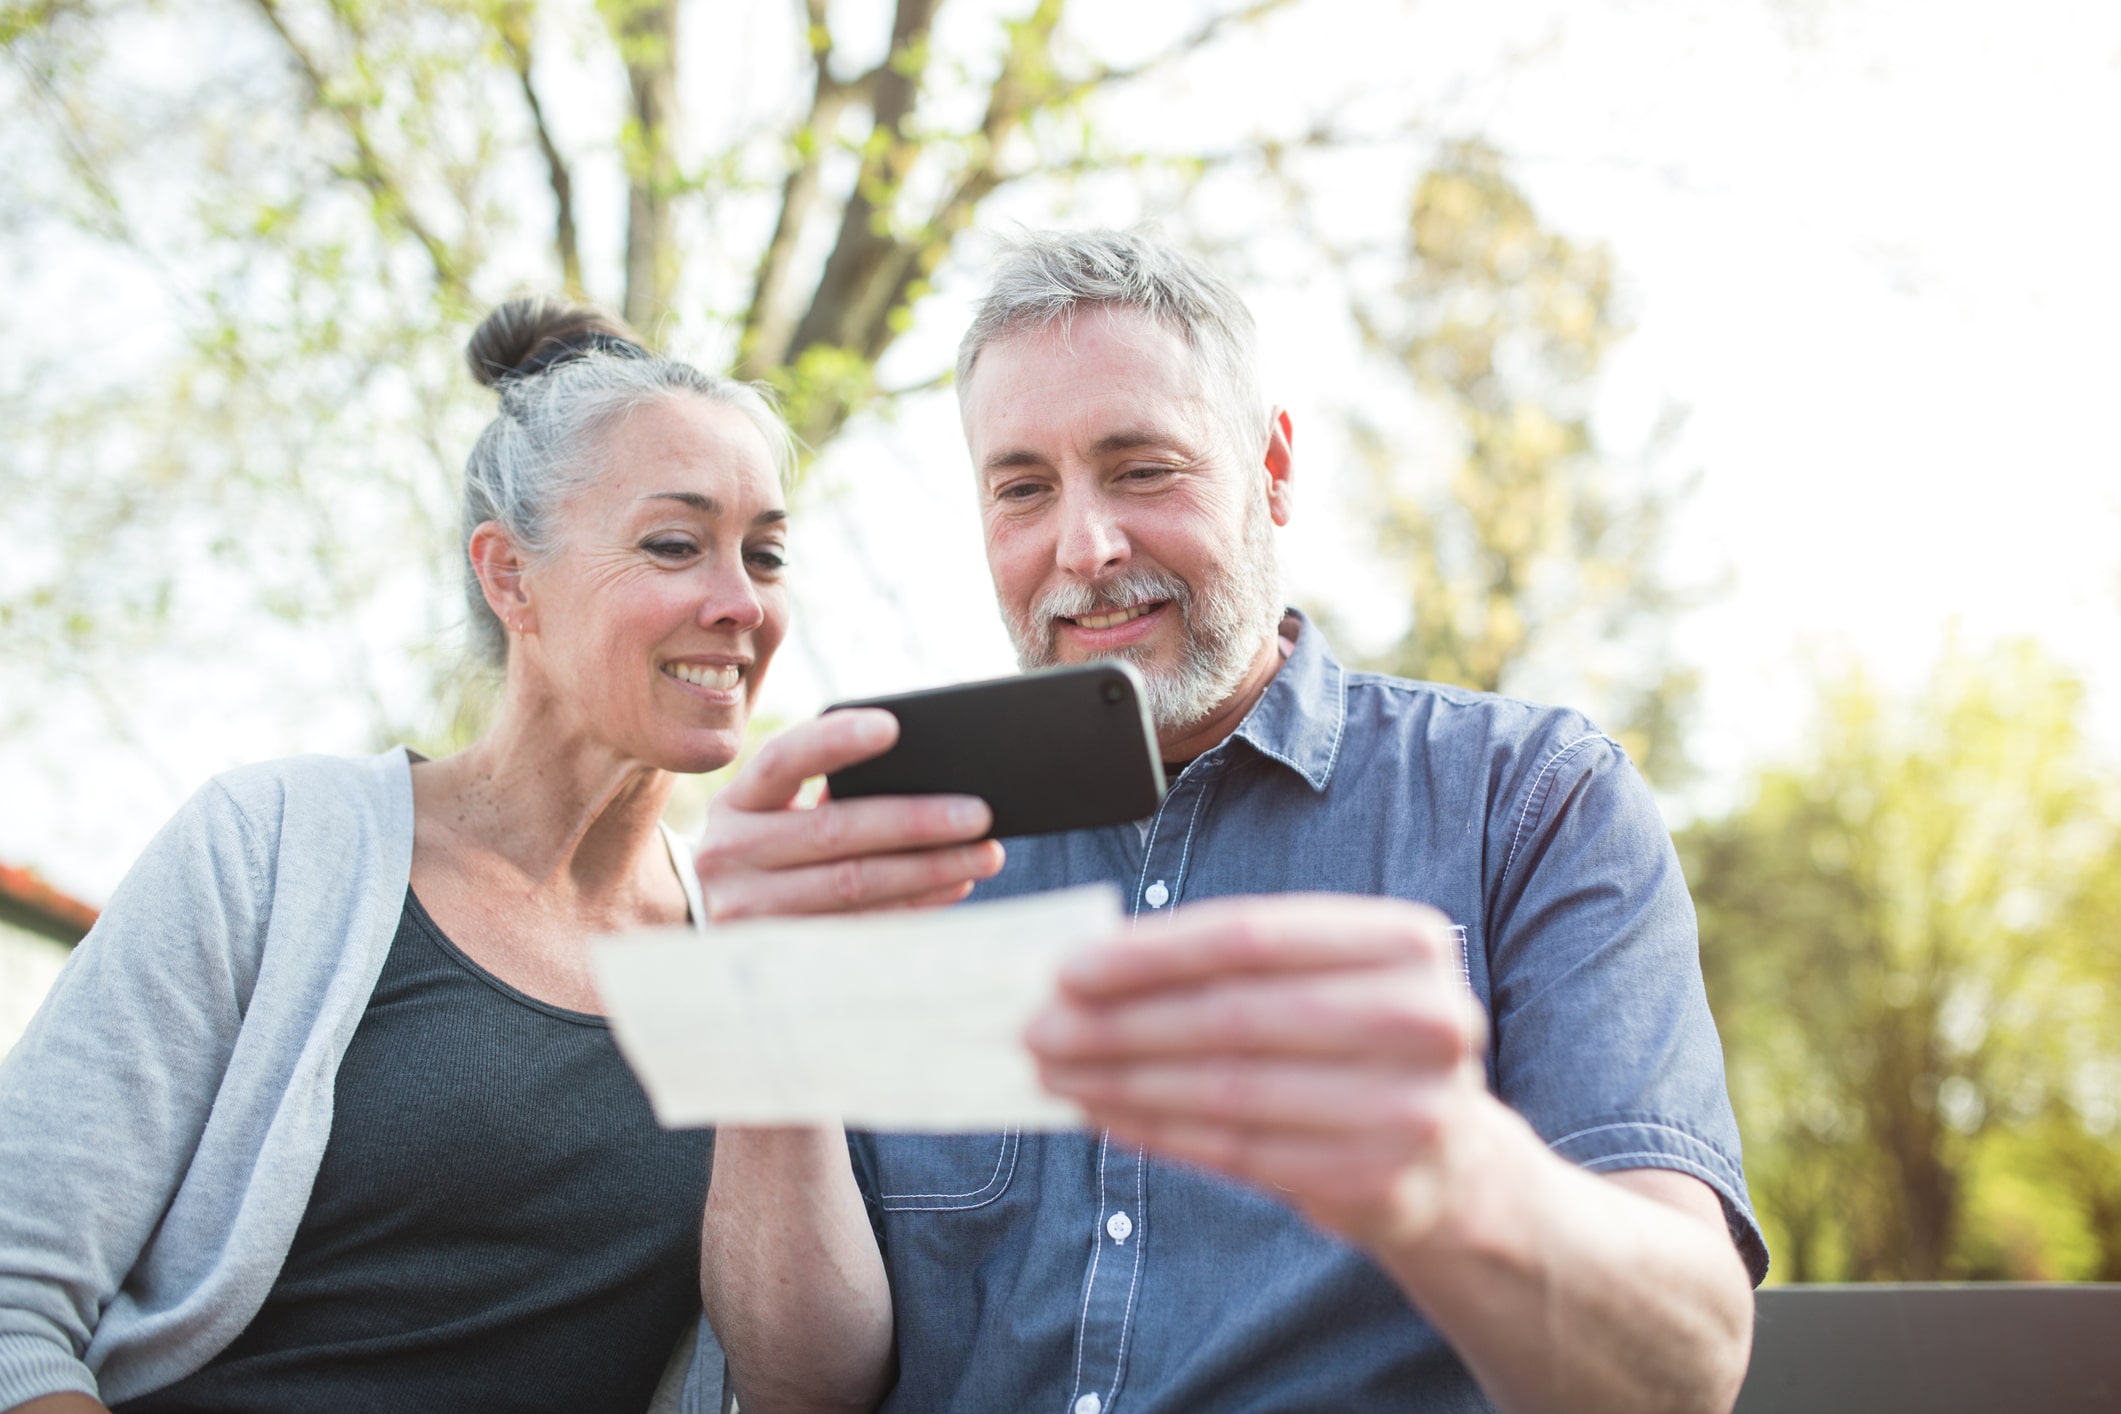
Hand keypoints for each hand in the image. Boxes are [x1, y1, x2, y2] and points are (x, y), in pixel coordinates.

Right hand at [694, 709, 1004, 920]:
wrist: (706, 916)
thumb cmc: (763, 844)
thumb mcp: (768, 810)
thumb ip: (819, 789)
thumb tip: (921, 779)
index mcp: (737, 802)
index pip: (783, 761)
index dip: (835, 742)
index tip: (893, 726)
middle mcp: (734, 854)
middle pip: (835, 833)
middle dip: (915, 821)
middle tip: (979, 813)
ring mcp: (752, 911)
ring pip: (853, 886)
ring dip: (927, 870)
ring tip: (983, 855)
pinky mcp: (781, 952)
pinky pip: (860, 926)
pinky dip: (913, 906)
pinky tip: (953, 886)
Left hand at [1026, 894, 1488, 1251]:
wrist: (1453, 1163)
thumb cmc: (1360, 1046)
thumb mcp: (1326, 980)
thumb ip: (1233, 965)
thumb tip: (1091, 966)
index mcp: (1407, 942)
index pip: (1251, 936)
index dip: (1150, 953)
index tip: (1068, 968)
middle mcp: (1423, 1019)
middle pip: (1234, 1014)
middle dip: (1121, 1022)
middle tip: (1039, 1028)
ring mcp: (1409, 1107)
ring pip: (1229, 1088)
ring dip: (1124, 1080)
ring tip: (1057, 1072)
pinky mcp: (1377, 1180)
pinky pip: (1239, 1153)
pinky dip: (1160, 1131)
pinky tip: (1107, 1115)